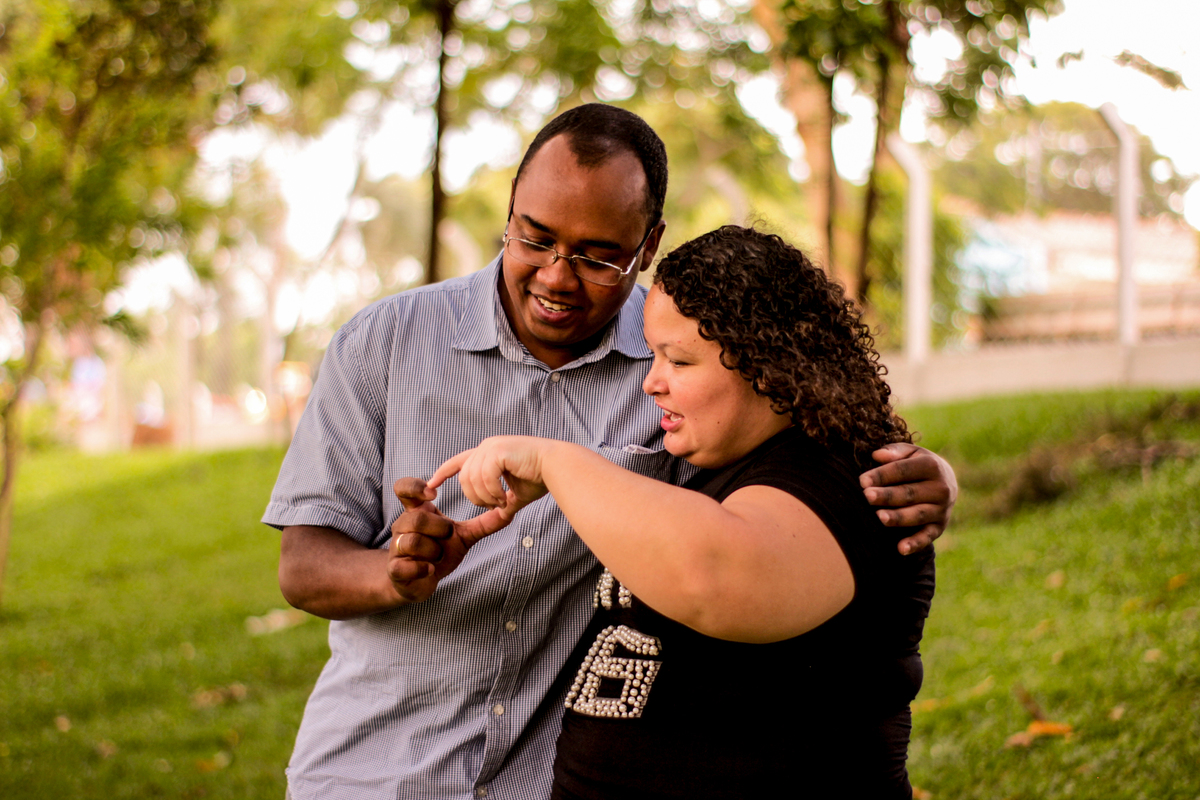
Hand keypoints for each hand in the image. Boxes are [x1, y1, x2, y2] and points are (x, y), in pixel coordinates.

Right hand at [387, 477, 511, 602]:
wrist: (417, 581)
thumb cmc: (438, 552)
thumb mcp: (462, 536)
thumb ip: (484, 523)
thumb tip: (510, 510)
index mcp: (417, 513)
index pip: (405, 488)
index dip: (416, 487)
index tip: (433, 493)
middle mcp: (403, 526)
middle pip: (416, 519)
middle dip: (438, 529)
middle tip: (448, 535)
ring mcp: (396, 548)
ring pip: (412, 541)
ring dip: (432, 551)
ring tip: (438, 556)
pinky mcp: (394, 569)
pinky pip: (405, 565)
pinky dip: (423, 568)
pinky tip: (430, 570)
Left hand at [429, 436, 551, 519]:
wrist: (557, 467)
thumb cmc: (541, 478)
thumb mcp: (516, 493)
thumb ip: (504, 501)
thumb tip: (500, 516)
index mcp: (488, 452)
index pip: (457, 462)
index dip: (442, 473)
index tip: (430, 486)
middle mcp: (486, 446)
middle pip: (464, 477)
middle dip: (475, 497)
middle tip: (494, 506)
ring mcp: (492, 446)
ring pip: (472, 478)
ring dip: (486, 496)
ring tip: (502, 503)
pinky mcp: (499, 450)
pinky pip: (485, 477)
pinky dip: (492, 491)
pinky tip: (504, 497)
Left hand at [859, 443, 957, 554]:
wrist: (946, 482)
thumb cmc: (917, 465)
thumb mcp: (910, 453)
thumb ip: (895, 451)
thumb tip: (877, 455)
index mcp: (932, 465)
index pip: (903, 470)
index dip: (882, 475)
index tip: (863, 481)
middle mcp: (940, 488)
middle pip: (909, 493)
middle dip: (887, 495)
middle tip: (867, 496)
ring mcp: (941, 509)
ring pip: (917, 515)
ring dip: (899, 517)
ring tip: (880, 517)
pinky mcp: (939, 527)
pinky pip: (927, 537)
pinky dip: (916, 544)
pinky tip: (900, 549)